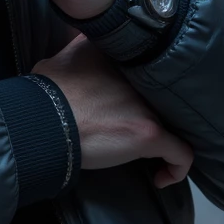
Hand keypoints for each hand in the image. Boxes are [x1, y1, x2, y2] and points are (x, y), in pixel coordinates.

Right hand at [34, 35, 192, 183]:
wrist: (43, 120)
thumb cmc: (45, 95)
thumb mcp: (60, 59)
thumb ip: (78, 49)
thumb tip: (77, 46)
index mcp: (121, 54)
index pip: (150, 67)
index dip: (146, 86)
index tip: (136, 102)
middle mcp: (141, 74)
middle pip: (166, 95)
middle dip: (158, 112)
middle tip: (142, 127)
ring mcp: (147, 104)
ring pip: (175, 124)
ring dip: (164, 138)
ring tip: (151, 153)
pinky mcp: (149, 133)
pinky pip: (180, 154)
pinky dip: (176, 168)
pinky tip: (160, 177)